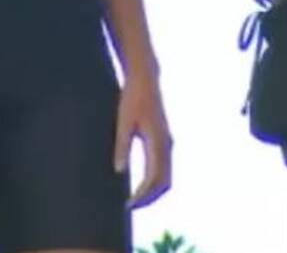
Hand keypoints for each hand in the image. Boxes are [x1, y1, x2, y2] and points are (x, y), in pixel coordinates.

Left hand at [113, 72, 171, 209]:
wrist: (146, 78)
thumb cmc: (132, 97)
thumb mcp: (123, 121)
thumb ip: (122, 146)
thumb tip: (119, 171)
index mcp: (158, 140)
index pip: (154, 178)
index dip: (142, 195)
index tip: (128, 205)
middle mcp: (167, 144)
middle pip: (165, 182)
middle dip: (149, 198)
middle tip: (131, 207)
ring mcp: (168, 142)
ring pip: (167, 176)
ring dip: (154, 191)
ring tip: (135, 200)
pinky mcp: (165, 139)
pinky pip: (164, 167)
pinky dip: (156, 181)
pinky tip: (142, 185)